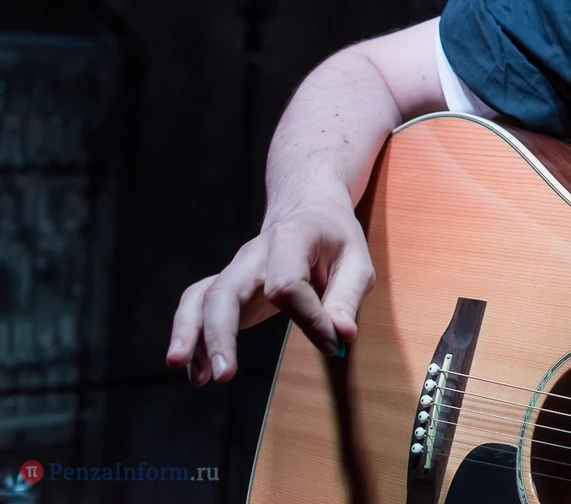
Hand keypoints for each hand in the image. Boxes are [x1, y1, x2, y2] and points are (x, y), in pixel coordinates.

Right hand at [166, 198, 374, 385]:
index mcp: (291, 238)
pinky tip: (198, 373)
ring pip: (201, 298)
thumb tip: (341, 335)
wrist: (309, 212)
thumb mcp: (357, 260)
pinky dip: (192, 338)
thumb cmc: (335, 240)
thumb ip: (347, 297)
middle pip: (227, 290)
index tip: (332, 343)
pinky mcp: (227, 287)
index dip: (309, 318)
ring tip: (198, 379)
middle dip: (221, 333)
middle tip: (226, 376)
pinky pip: (198, 307)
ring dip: (193, 337)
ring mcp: (235, 269)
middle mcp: (254, 253)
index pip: (288, 284)